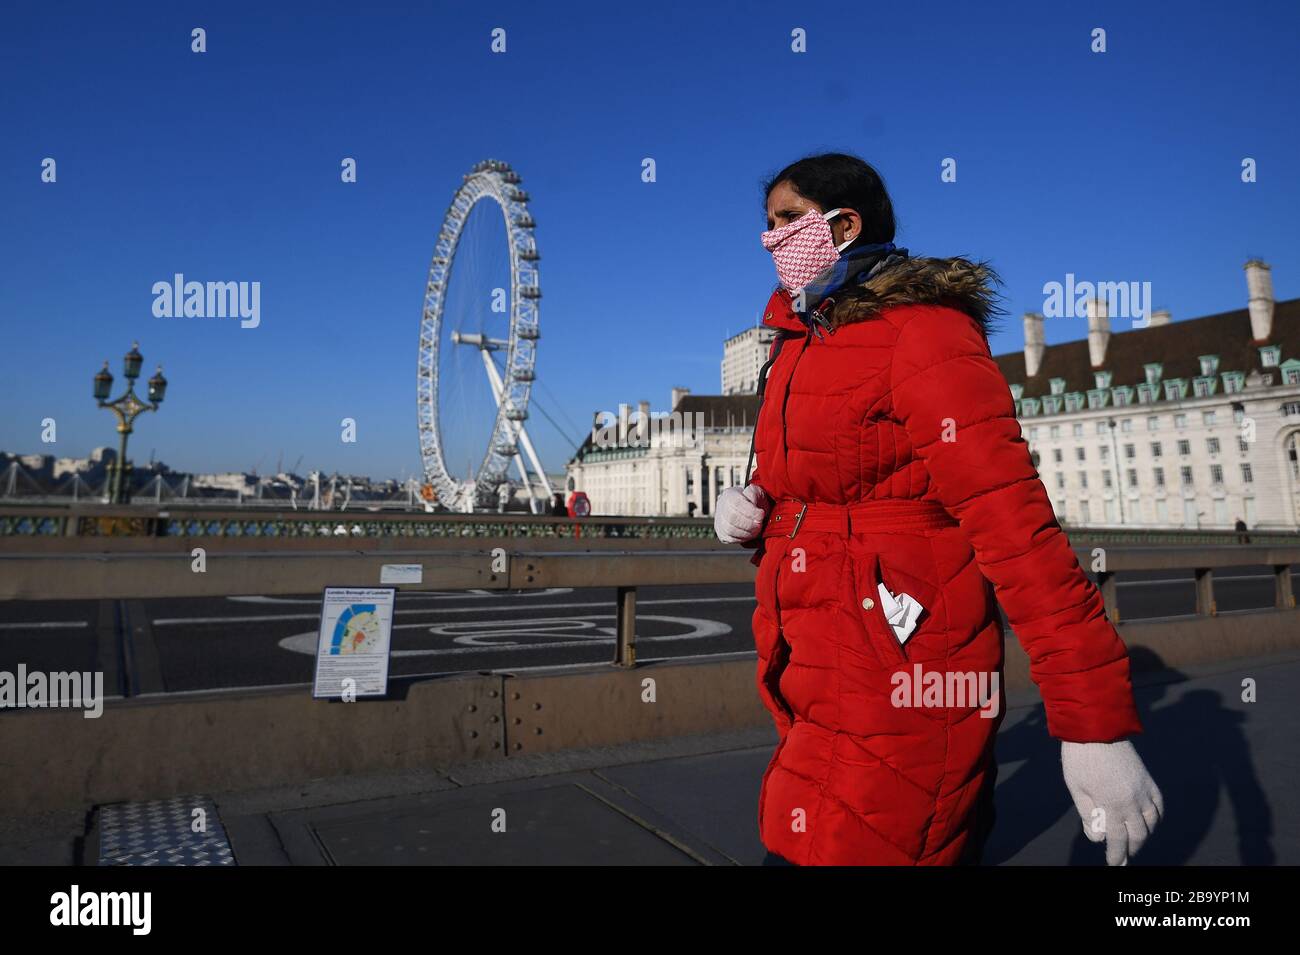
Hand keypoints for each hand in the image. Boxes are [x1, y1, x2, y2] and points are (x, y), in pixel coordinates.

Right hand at [714, 484, 770, 543]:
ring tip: (757, 530)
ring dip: (747, 532)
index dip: (750, 510)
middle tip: (760, 524)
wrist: (745, 510)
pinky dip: (743, 538)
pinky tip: (750, 534)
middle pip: (732, 518)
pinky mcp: (722, 535)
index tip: (762, 514)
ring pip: (730, 530)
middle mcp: (721, 508)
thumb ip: (754, 494)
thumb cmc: (752, 501)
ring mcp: (720, 522)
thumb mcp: (756, 492)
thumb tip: (753, 504)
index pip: (736, 503)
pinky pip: (730, 539)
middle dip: (749, 523)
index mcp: (729, 495)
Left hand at [1061, 739, 1162, 864]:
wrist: (1096, 727)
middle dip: (1131, 849)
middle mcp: (1132, 799)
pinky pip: (1158, 805)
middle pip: (1138, 834)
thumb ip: (1087, 814)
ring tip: (1135, 842)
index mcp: (1112, 803)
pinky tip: (1150, 822)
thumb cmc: (1080, 757)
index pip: (1117, 838)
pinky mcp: (1147, 779)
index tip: (1114, 864)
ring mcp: (1143, 789)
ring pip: (1152, 822)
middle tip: (1123, 857)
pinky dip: (1156, 817)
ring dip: (1145, 835)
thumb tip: (1097, 835)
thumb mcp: (1076, 787)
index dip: (1116, 854)